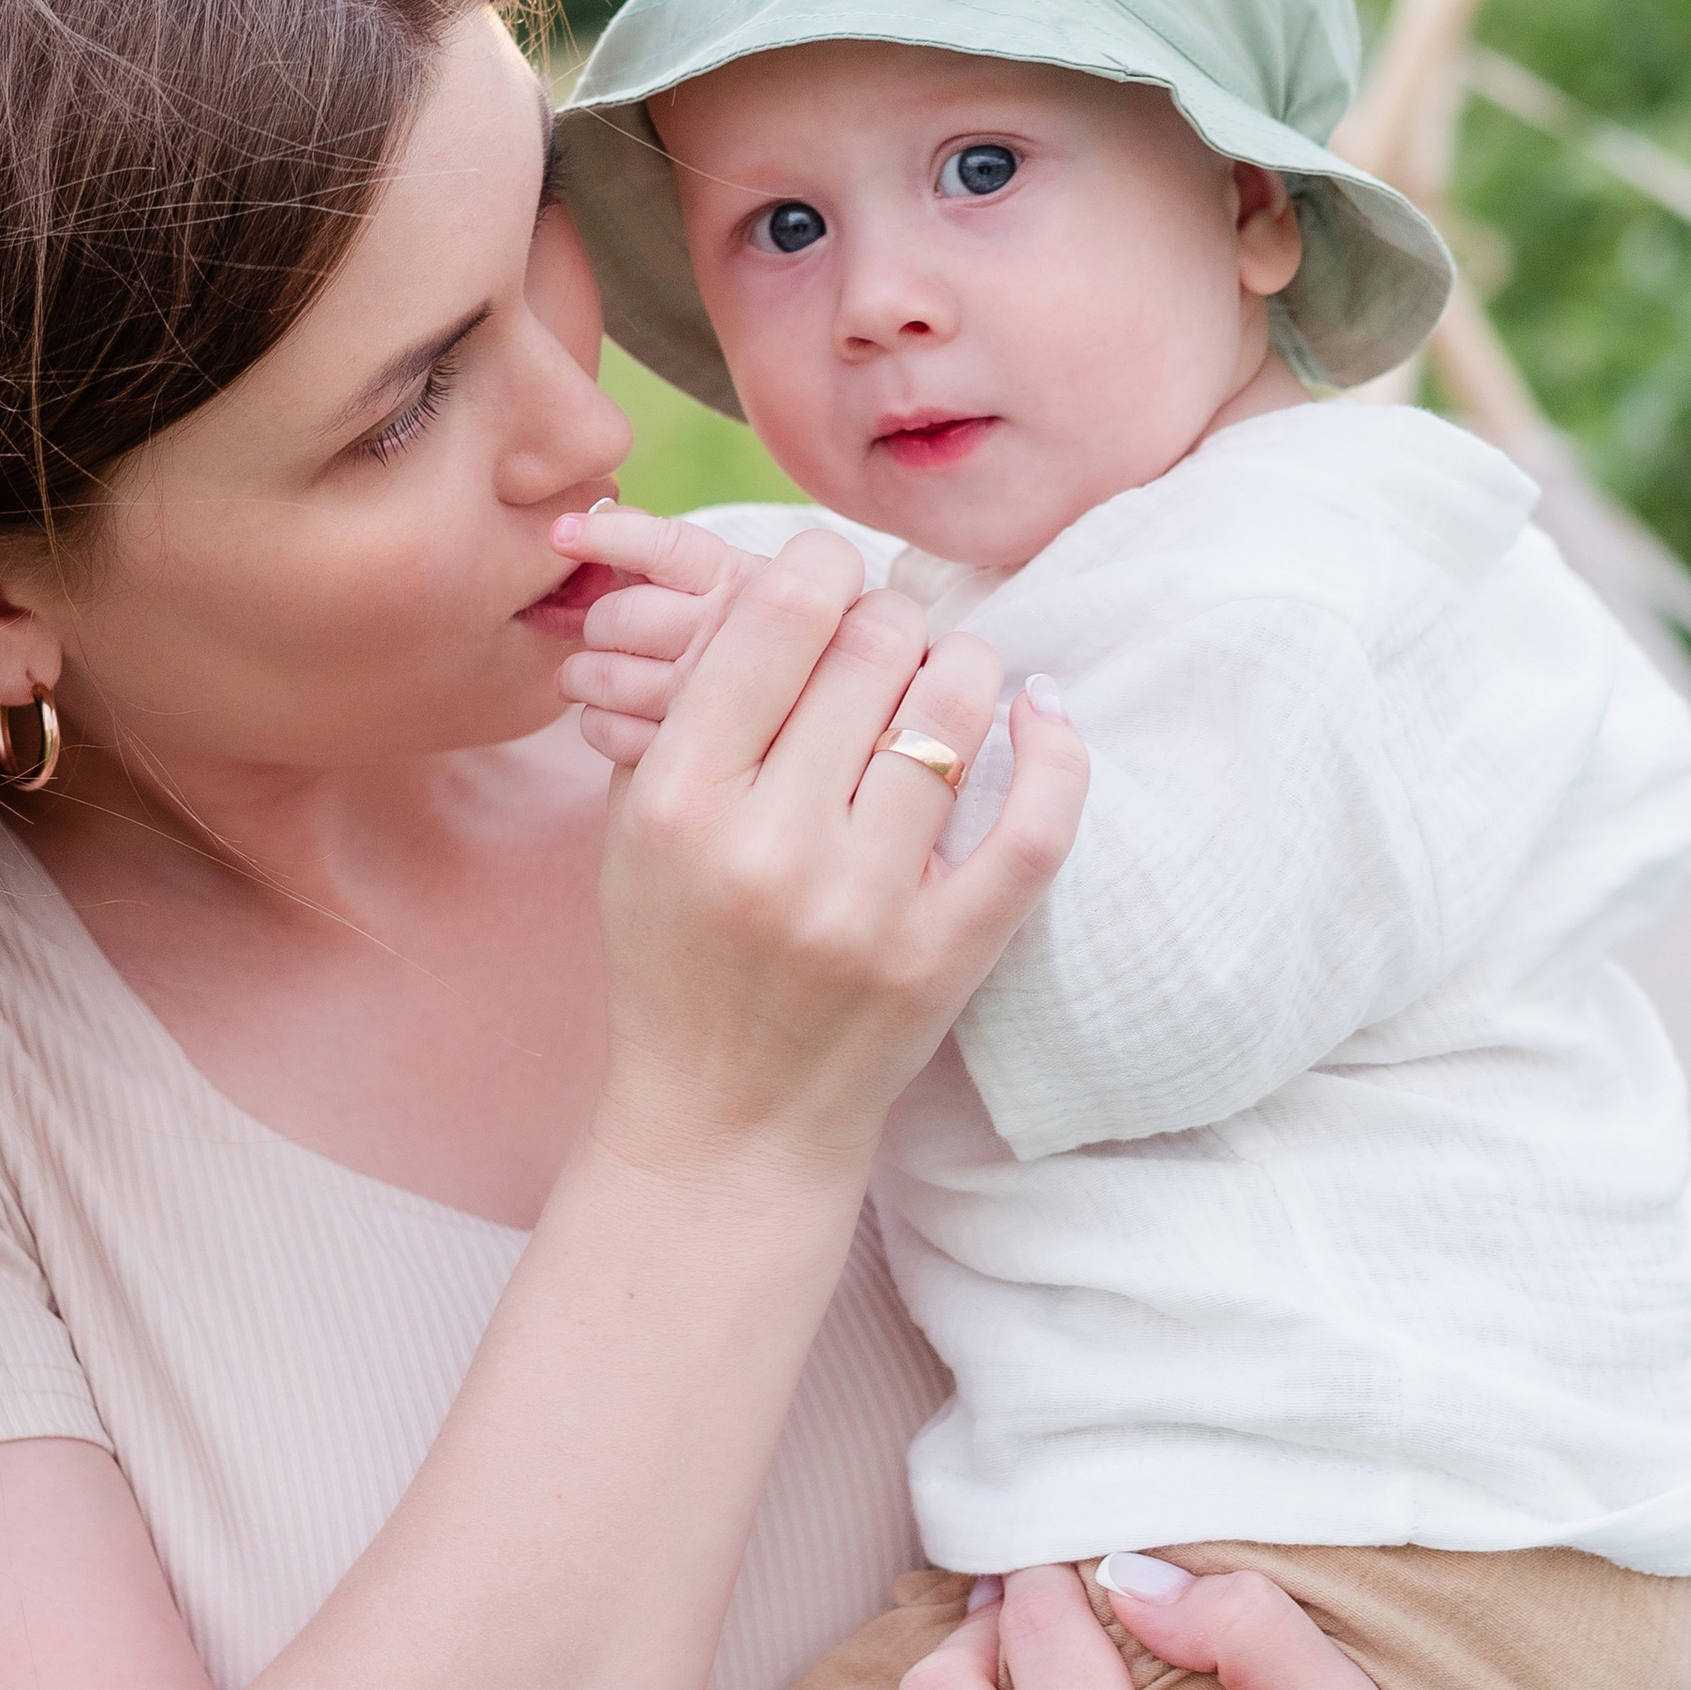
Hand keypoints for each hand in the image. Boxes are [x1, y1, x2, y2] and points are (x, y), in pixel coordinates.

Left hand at [550, 503, 761, 766]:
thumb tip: (593, 513)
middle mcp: (735, 630)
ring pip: (610, 675)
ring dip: (584, 676)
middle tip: (602, 634)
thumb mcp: (723, 586)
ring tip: (586, 679)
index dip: (608, 537)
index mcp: (747, 580)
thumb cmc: (752, 642)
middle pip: (624, 615)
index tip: (561, 536)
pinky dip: (599, 724)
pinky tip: (611, 718)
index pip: (667, 548)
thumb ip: (666, 552)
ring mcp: (716, 695)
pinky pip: (613, 731)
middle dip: (599, 624)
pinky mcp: (695, 751)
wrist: (807, 737)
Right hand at [589, 526, 1084, 1178]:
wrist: (727, 1120)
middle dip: (884, 618)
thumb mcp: (635, 825)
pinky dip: (1055, 747)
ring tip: (942, 676)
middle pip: (872, 646)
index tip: (826, 579)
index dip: (817, 569)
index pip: (779, 618)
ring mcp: (869, 905)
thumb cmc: (675, 952)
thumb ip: (690, 701)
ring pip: (955, 706)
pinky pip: (1039, 823)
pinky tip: (1040, 711)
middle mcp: (774, 848)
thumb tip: (782, 578)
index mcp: (682, 801)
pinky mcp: (947, 953)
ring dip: (959, 665)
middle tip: (881, 638)